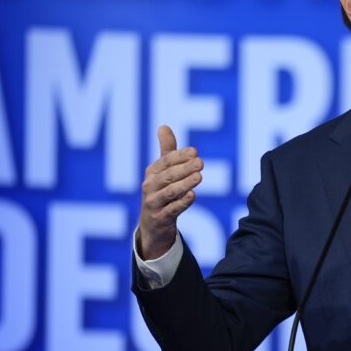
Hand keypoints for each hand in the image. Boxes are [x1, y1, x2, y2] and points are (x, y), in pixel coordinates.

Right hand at [138, 126, 202, 258]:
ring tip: (199, 177)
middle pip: (168, 176)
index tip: (195, 151)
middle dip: (184, 168)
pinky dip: (181, 203)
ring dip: (184, 184)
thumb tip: (163, 126)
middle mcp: (150, 186)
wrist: (152, 225)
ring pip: (170, 192)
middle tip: (200, 163)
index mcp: (152, 172)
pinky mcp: (160, 218)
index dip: (180, 156)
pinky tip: (192, 196)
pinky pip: (171, 210)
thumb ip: (167, 151)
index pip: (166, 161)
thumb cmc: (160, 193)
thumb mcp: (162, 172)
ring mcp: (154, 203)